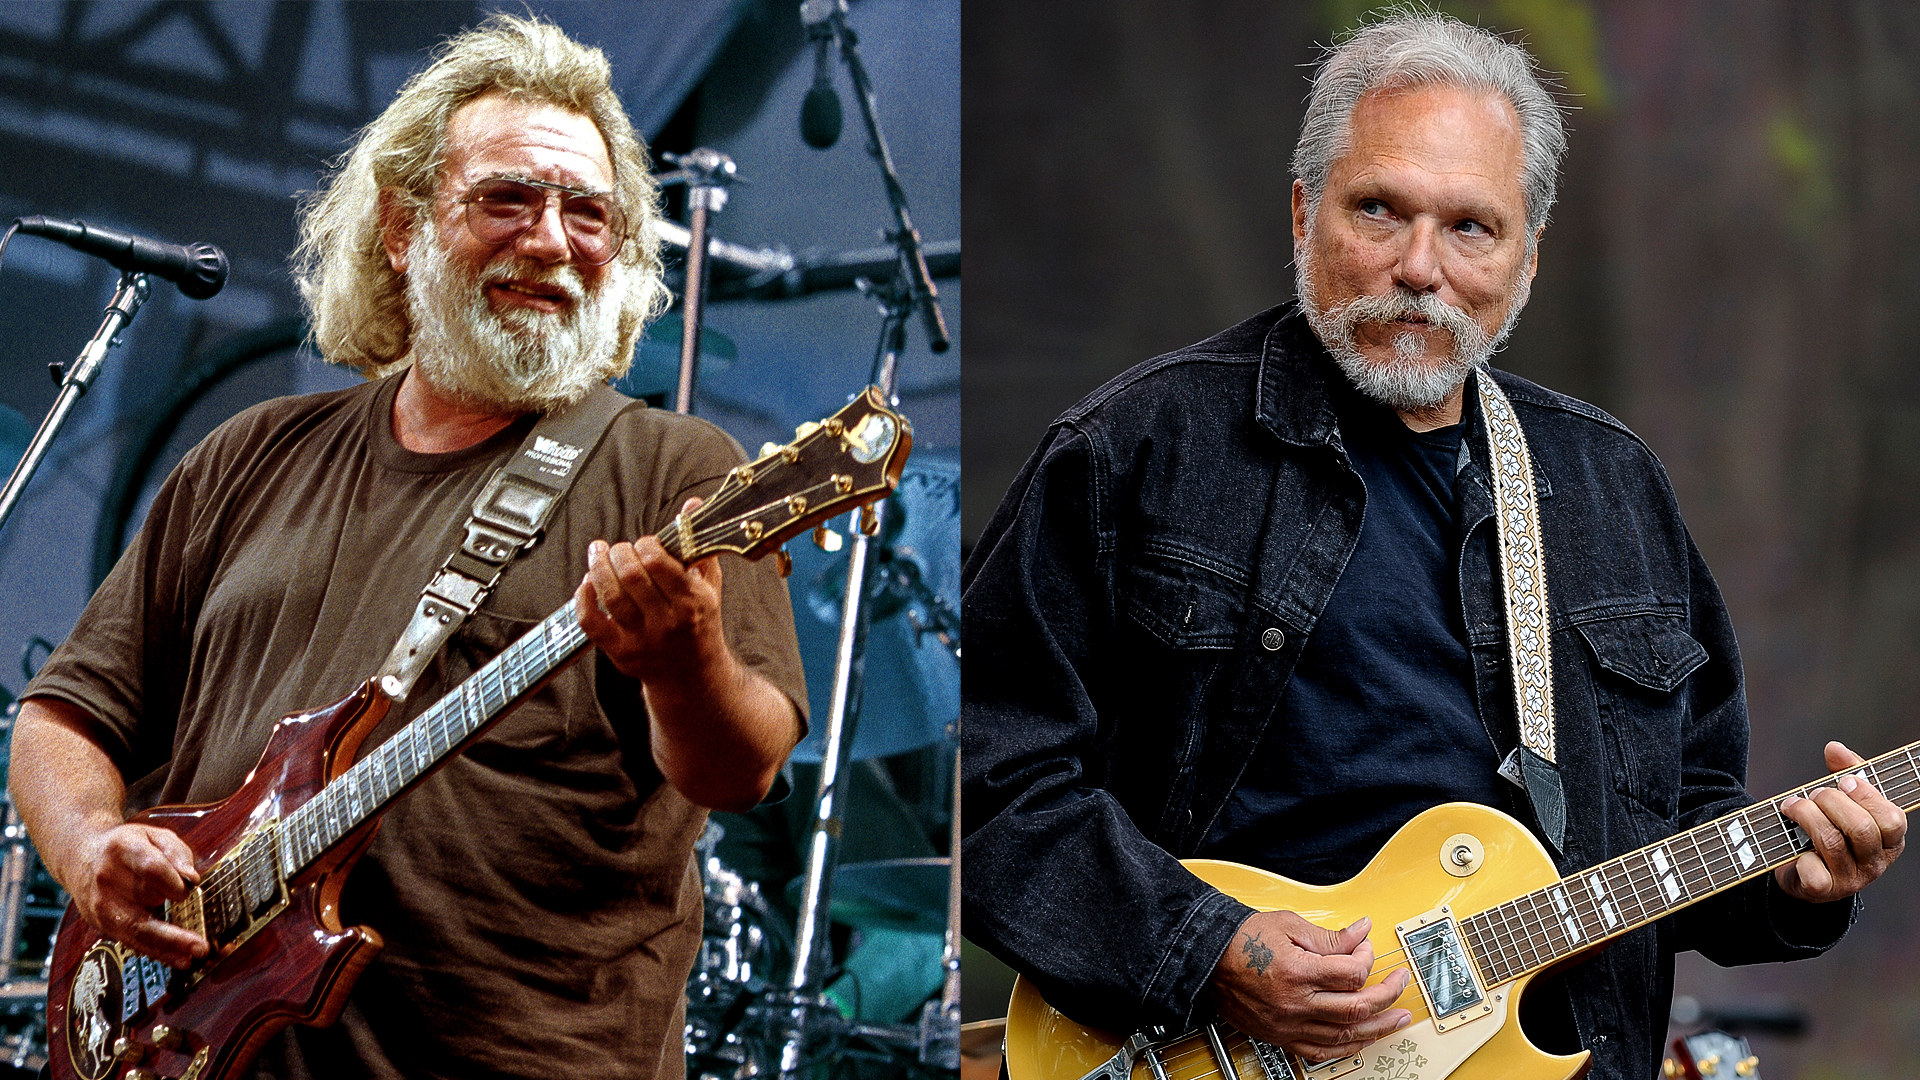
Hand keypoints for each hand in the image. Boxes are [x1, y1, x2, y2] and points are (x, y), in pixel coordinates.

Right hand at [71, 822, 206, 968]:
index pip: (151, 868)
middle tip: (201, 945)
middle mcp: (107, 879)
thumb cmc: (126, 846)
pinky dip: (156, 951)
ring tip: (191, 957)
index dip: (173, 880)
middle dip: (174, 929)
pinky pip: (131, 940)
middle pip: (143, 905)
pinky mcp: (101, 924)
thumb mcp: (153, 835)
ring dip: (166, 947)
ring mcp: (101, 905)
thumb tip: (192, 878)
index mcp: (123, 849)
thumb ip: (176, 852)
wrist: (80, 856)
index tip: (191, 886)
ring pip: (136, 930)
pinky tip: (177, 959)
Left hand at [576, 497, 727, 684]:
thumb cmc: (699, 624)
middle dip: (620, 552)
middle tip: (619, 549)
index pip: (659, 563)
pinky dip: (583, 599)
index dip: (645, 545)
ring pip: (610, 596)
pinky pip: (591, 622)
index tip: (646, 544)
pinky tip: (586, 583)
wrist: (692, 677)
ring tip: (598, 553)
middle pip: (631, 576)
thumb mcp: (708, 585)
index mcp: (692, 601)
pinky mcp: (620, 652)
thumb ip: (698, 545)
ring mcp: (642, 638)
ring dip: (599, 567)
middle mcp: (667, 621)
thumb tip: (692, 505)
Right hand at [1206, 910, 1410, 1060]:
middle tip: (1400, 983)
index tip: (1365, 948)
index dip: (1366, 958)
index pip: (1351, 973)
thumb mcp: (1288, 925)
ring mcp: (1287, 1024)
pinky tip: (1363, 1039)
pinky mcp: (1280, 1037)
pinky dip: (1347, 1047)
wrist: (1206, 959)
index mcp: (1296, 971)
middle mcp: (1294, 1003)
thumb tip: (1361, 933)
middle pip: (1356, 1007)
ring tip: (1397, 1019)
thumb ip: (1330, 936)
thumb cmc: (1240, 940)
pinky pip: (1321, 1052)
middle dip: (1387, 994)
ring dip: (1378, 1027)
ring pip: (1345, 1035)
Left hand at [1774, 741, 1906, 902]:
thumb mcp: (1843, 800)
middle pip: (1860, 828)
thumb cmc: (1829, 829)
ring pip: (1832, 843)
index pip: (1892, 819)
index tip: (1842, 781)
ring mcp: (1851, 880)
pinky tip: (1795, 847)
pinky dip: (1800, 856)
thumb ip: (1846, 772)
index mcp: (1890, 840)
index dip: (1866, 796)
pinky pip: (1814, 872)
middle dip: (1830, 802)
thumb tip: (1834, 749)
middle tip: (1812, 794)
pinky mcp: (1824, 891)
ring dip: (1806, 816)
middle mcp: (1875, 863)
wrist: (1802, 871)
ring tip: (1792, 806)